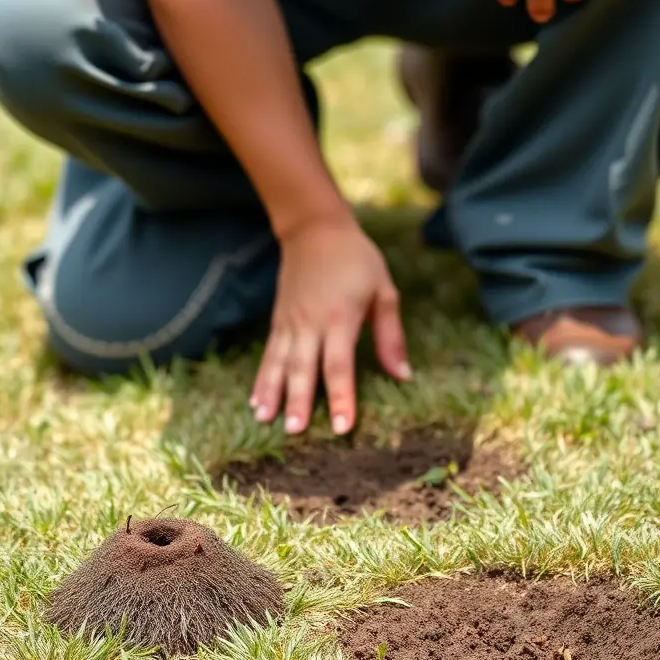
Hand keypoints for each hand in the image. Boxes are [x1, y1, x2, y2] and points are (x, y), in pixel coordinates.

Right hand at [251, 218, 410, 435]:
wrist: (314, 228)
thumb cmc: (356, 259)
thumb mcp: (383, 290)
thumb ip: (390, 335)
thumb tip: (404, 375)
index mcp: (341, 317)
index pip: (340, 364)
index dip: (341, 396)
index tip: (341, 426)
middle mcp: (311, 323)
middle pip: (303, 367)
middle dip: (298, 400)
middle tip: (295, 431)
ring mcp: (290, 323)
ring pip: (279, 363)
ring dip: (272, 393)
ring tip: (265, 421)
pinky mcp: (278, 321)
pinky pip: (268, 355)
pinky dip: (261, 380)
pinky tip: (255, 403)